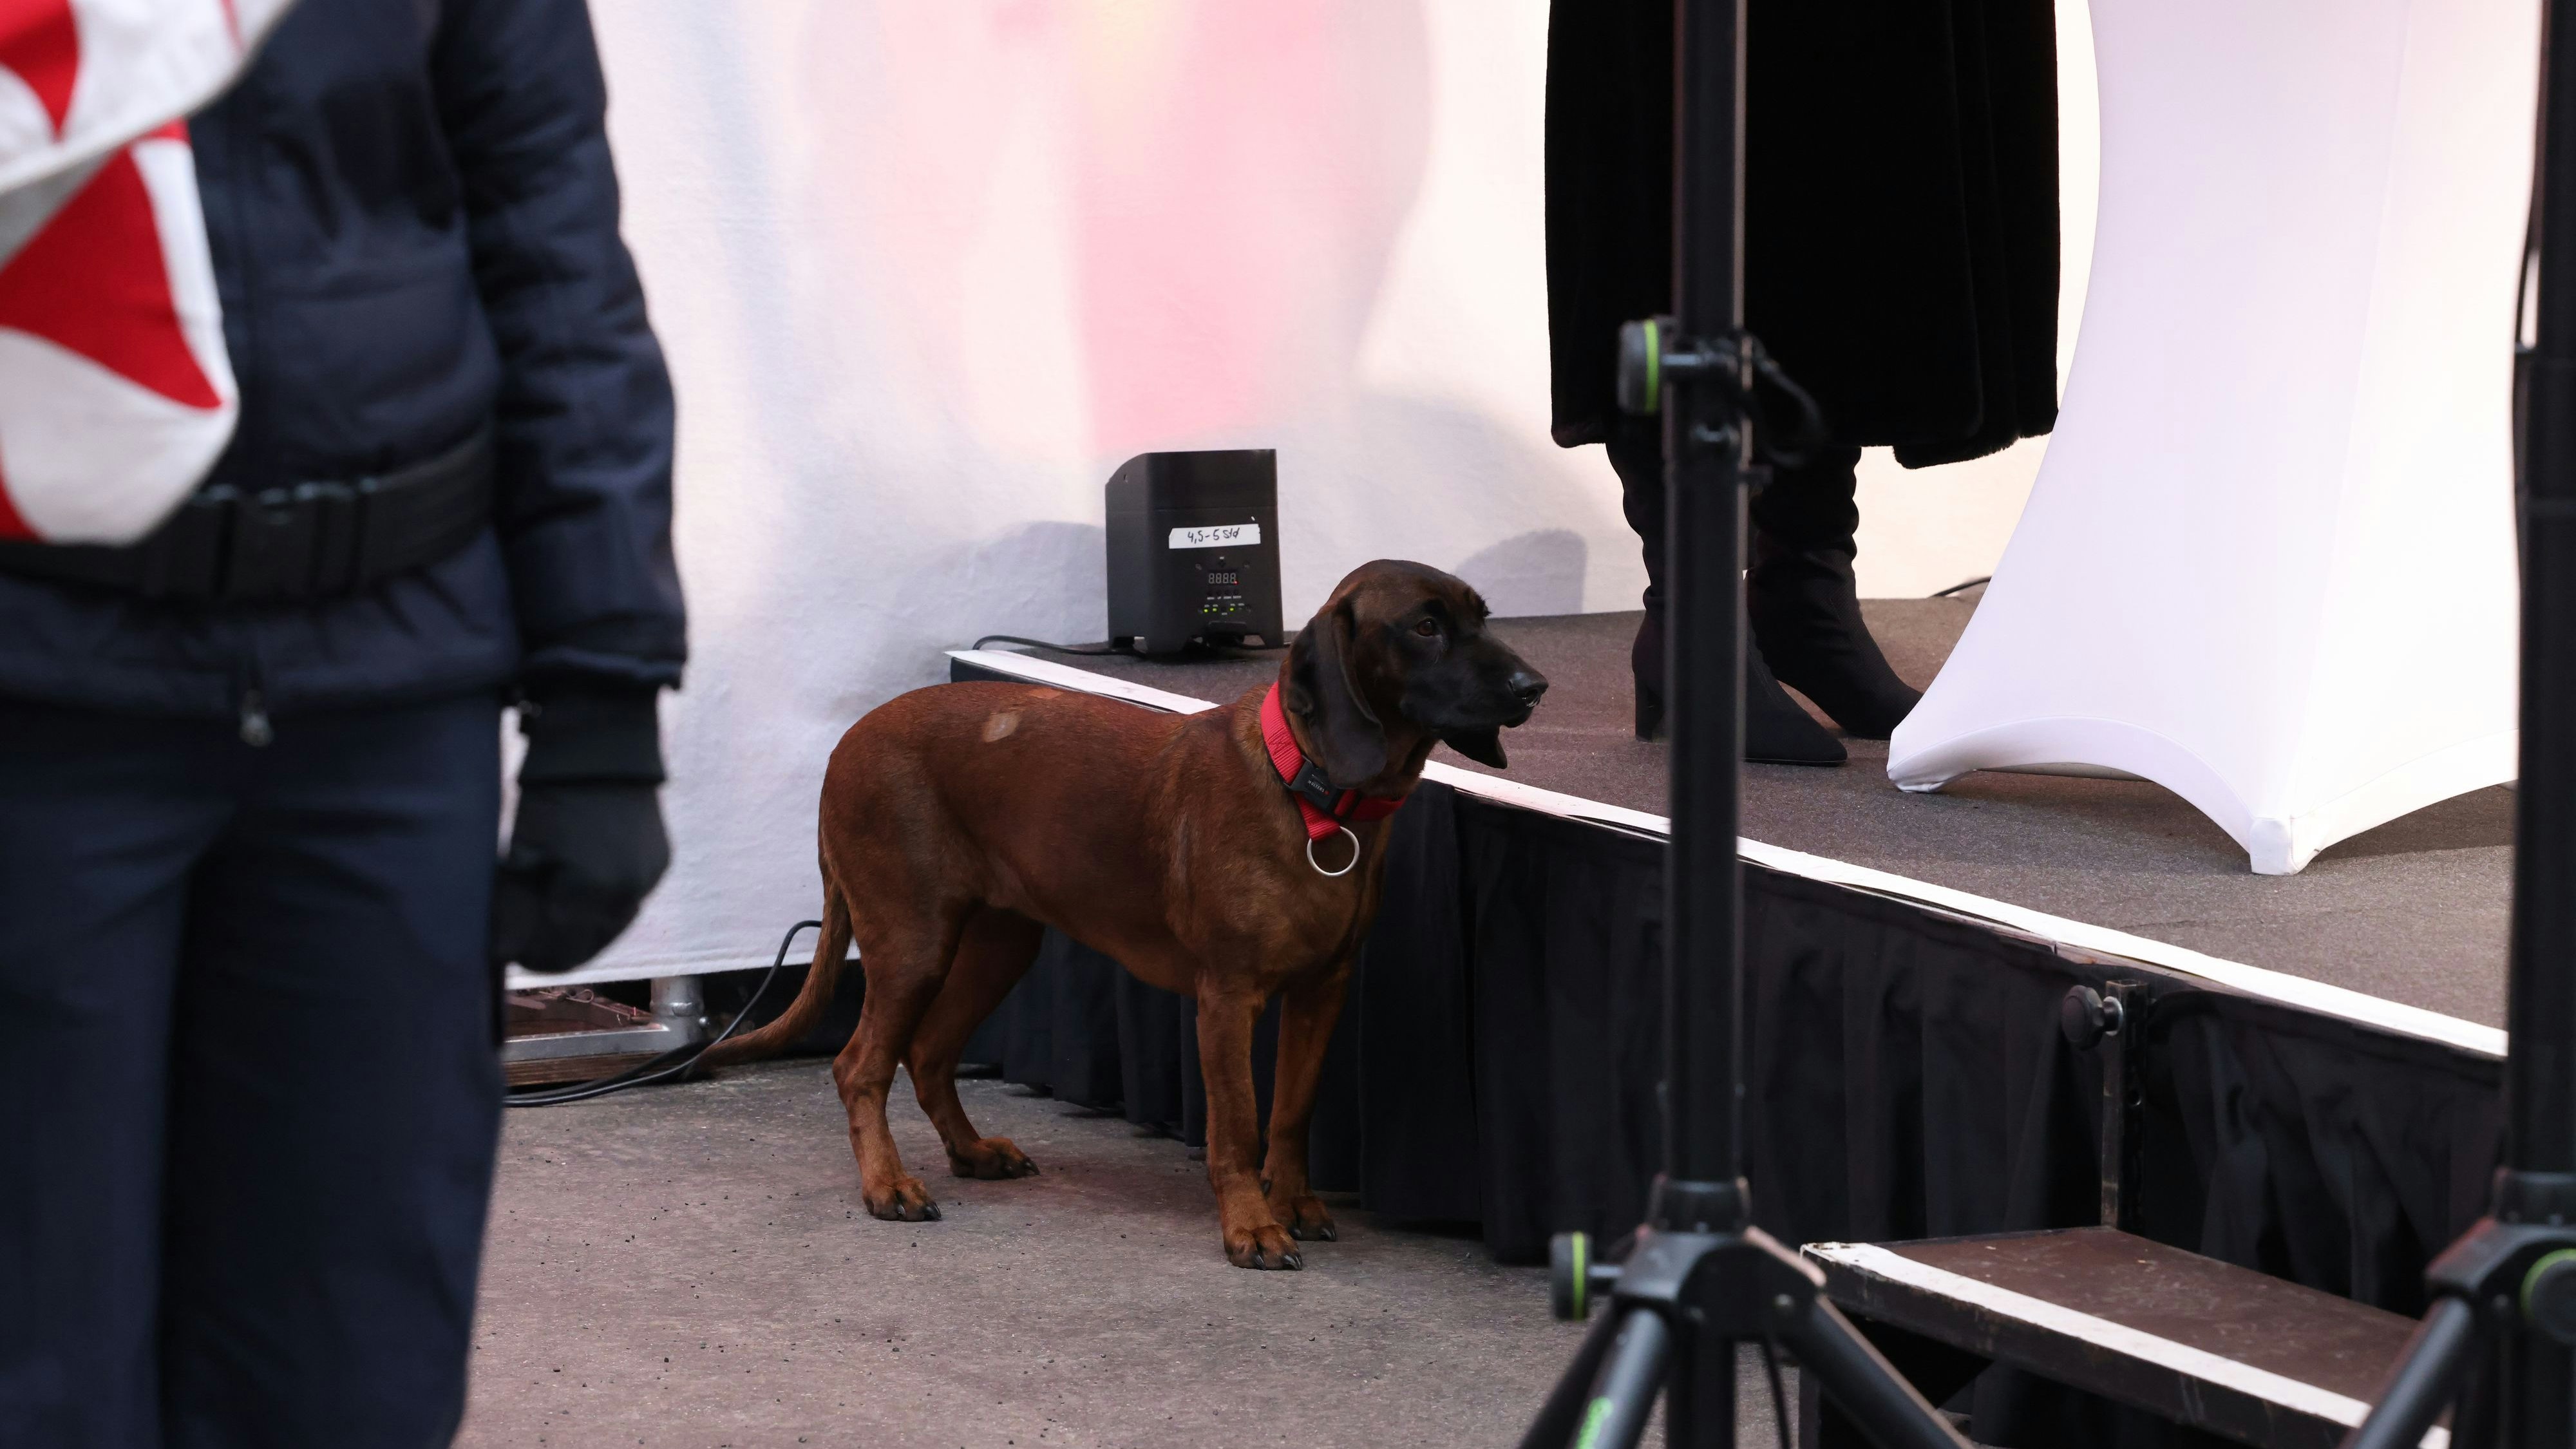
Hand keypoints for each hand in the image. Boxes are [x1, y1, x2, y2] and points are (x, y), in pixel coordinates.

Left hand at [491, 780, 670, 972]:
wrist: (603, 749)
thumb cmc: (552, 797)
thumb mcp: (523, 851)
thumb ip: (515, 907)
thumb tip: (503, 952)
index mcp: (591, 891)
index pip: (560, 948)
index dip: (534, 958)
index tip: (511, 958)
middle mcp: (628, 892)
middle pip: (591, 944)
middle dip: (559, 951)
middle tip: (529, 950)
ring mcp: (649, 878)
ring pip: (615, 925)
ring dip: (585, 934)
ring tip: (555, 929)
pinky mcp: (660, 863)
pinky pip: (631, 901)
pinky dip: (606, 909)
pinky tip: (585, 904)